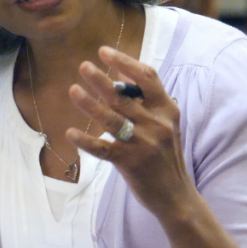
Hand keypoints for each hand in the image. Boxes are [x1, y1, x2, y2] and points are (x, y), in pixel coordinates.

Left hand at [67, 45, 196, 219]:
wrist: (177, 196)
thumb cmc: (165, 154)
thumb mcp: (164, 122)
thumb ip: (146, 99)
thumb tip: (120, 73)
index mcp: (166, 109)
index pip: (147, 77)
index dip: (124, 62)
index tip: (103, 51)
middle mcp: (157, 123)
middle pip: (124, 96)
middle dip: (101, 80)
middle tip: (83, 66)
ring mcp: (143, 143)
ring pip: (111, 119)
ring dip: (90, 104)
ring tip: (73, 90)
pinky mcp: (130, 163)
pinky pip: (103, 149)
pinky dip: (86, 141)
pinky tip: (70, 132)